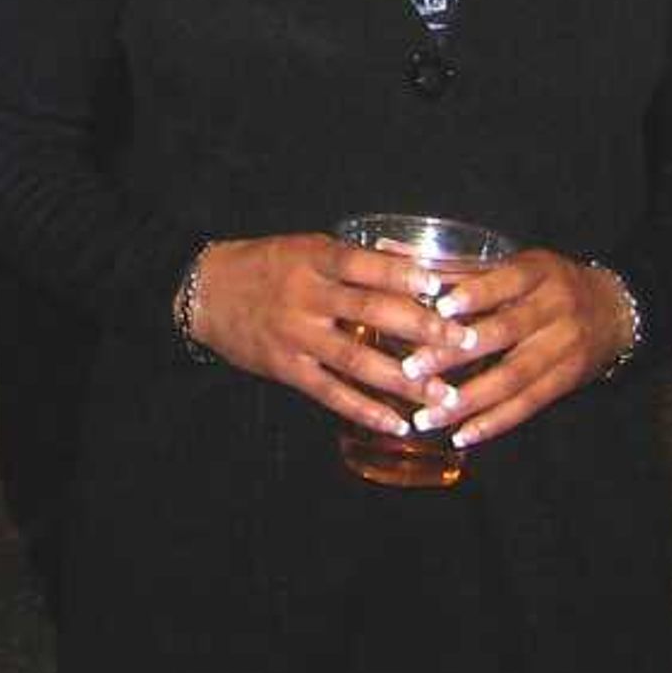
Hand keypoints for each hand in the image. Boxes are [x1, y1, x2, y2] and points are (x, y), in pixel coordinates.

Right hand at [178, 231, 488, 447]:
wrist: (205, 292)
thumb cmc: (265, 266)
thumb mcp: (303, 249)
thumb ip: (350, 261)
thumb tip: (412, 268)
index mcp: (314, 259)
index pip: (365, 265)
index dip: (404, 275)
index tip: (443, 288)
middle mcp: (307, 296)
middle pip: (372, 311)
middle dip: (423, 329)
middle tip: (466, 342)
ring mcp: (297, 335)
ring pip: (358, 360)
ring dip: (404, 380)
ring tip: (444, 396)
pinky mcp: (286, 368)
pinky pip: (331, 392)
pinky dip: (365, 410)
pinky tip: (396, 423)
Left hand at [425, 249, 634, 449]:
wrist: (616, 309)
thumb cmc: (550, 283)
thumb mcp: (521, 266)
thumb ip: (467, 268)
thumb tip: (401, 261)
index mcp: (539, 273)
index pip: (506, 282)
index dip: (475, 294)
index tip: (439, 308)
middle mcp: (555, 309)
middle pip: (503, 333)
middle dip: (454, 354)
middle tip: (412, 369)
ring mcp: (563, 348)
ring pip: (512, 378)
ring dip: (467, 401)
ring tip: (426, 416)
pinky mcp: (566, 380)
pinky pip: (527, 405)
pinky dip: (493, 423)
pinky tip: (462, 436)